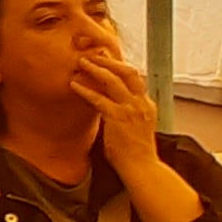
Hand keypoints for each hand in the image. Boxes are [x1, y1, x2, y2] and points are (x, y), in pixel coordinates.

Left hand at [71, 40, 159, 158]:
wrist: (141, 167)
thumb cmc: (134, 150)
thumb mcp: (135, 125)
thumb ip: (125, 111)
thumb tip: (108, 101)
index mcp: (147, 105)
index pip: (135, 78)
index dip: (119, 66)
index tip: (104, 58)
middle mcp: (141, 104)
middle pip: (128, 72)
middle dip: (109, 60)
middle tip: (92, 53)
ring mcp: (131, 110)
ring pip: (114, 80)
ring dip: (96, 69)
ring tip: (81, 62)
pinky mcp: (118, 118)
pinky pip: (99, 99)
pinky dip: (85, 89)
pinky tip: (74, 84)